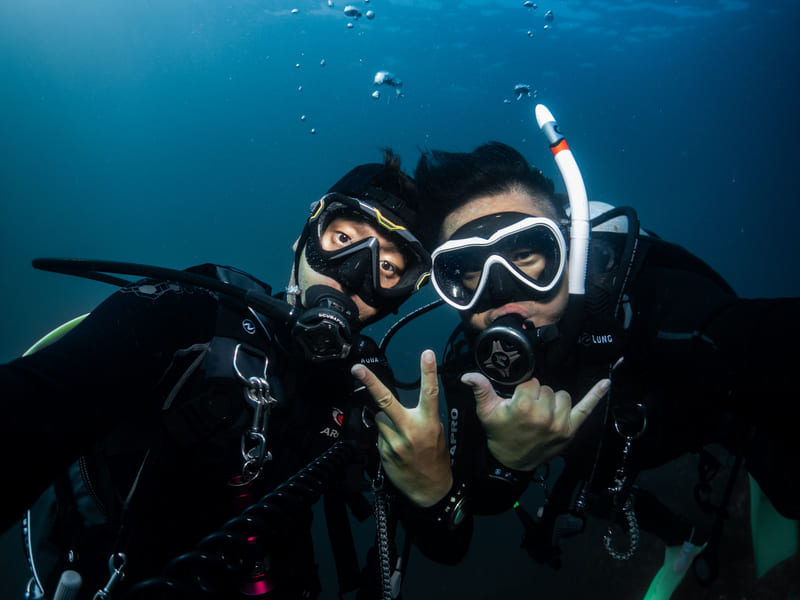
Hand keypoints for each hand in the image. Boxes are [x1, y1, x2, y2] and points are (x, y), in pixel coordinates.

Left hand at [351, 349, 452, 506]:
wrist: (430, 489)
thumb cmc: (434, 457)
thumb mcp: (436, 433)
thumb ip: (420, 416)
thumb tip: (397, 404)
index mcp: (428, 422)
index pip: (429, 392)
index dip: (428, 372)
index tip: (427, 353)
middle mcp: (410, 430)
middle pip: (386, 401)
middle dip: (371, 383)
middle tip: (356, 368)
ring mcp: (394, 442)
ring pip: (380, 418)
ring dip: (386, 420)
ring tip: (400, 435)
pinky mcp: (384, 452)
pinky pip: (379, 434)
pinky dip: (385, 435)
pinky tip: (396, 447)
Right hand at [461, 373, 609, 471]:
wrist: (512, 463)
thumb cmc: (500, 435)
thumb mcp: (487, 413)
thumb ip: (481, 390)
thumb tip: (468, 375)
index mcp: (524, 407)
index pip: (531, 382)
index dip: (523, 389)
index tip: (517, 401)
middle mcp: (545, 415)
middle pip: (546, 388)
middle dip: (537, 395)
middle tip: (527, 410)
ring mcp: (560, 423)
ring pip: (562, 395)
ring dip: (553, 400)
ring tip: (541, 412)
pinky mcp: (571, 430)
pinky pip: (586, 409)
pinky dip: (596, 395)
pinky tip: (606, 383)